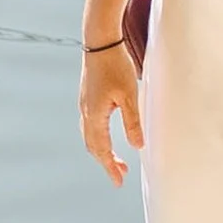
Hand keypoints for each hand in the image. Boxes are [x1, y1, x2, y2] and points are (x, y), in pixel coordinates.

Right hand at [81, 43, 144, 183]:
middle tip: (121, 175)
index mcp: (94, 115)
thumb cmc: (115, 65)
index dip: (110, 167)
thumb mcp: (130, 95)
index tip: (119, 182)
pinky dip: (98, 137)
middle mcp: (86, 112)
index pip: (102, 149)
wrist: (99, 40)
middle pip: (93, 146)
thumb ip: (132, 122)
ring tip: (116, 159)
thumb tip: (137, 146)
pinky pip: (90, 125)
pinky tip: (107, 133)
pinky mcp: (87, 96)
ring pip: (90, 136)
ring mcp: (85, 104)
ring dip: (102, 150)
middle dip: (106, 162)